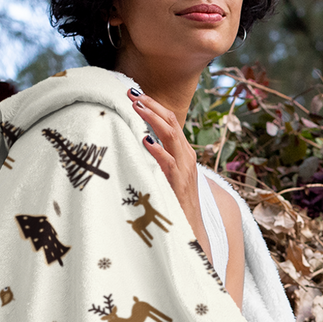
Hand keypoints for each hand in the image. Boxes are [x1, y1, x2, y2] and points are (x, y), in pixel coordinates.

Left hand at [131, 87, 200, 226]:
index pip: (171, 120)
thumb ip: (158, 156)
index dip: (154, 105)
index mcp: (184, 151)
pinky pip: (169, 162)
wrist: (190, 227)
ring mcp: (185, 168)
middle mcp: (187, 155)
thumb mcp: (167, 173)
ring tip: (136, 108)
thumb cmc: (176, 200)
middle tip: (132, 93)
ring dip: (152, 119)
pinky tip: (145, 141)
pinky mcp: (179, 182)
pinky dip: (158, 150)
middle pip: (171, 121)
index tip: (136, 94)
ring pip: (171, 135)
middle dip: (151, 105)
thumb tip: (139, 140)